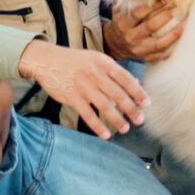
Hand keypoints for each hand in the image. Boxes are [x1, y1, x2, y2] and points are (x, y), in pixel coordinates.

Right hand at [17, 39, 148, 138]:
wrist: (47, 60)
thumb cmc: (76, 61)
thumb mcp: (96, 60)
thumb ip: (114, 72)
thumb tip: (136, 85)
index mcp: (103, 62)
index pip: (125, 78)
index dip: (138, 92)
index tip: (147, 104)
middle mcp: (94, 73)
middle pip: (117, 94)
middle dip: (131, 109)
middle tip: (140, 120)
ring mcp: (82, 85)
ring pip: (104, 106)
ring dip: (117, 119)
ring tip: (125, 128)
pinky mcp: (71, 97)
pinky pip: (87, 114)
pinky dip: (97, 126)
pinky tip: (105, 135)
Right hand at [106, 0, 181, 62]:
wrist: (114, 45)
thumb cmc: (120, 23)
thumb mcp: (119, 10)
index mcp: (123, 24)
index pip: (137, 13)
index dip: (151, 6)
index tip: (163, 0)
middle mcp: (131, 37)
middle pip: (150, 26)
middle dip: (165, 16)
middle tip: (176, 8)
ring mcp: (139, 49)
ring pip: (159, 43)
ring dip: (174, 34)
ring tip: (184, 24)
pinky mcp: (146, 58)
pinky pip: (162, 55)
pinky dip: (173, 48)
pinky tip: (182, 39)